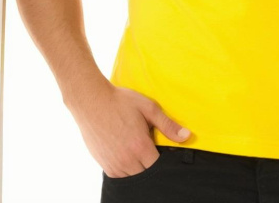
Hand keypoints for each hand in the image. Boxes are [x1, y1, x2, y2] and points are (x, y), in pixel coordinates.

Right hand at [67, 80, 191, 177]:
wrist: (91, 101)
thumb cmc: (121, 102)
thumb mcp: (148, 108)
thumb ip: (168, 125)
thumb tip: (186, 136)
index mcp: (140, 147)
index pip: (160, 167)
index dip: (166, 162)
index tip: (166, 152)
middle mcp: (127, 160)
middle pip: (148, 174)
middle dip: (153, 165)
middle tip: (152, 148)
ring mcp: (114, 165)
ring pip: (134, 178)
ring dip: (140, 168)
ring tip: (139, 149)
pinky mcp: (105, 166)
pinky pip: (121, 176)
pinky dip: (128, 169)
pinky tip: (128, 153)